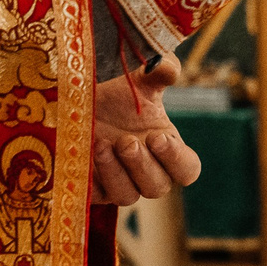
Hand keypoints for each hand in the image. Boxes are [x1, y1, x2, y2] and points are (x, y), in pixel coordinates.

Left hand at [91, 57, 200, 206]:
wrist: (79, 104)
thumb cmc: (119, 96)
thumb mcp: (139, 81)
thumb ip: (159, 71)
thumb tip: (168, 68)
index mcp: (168, 150)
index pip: (187, 170)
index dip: (177, 159)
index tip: (157, 137)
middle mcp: (148, 173)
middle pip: (157, 187)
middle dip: (142, 165)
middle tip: (127, 141)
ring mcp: (121, 184)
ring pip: (128, 196)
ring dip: (116, 172)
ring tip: (102, 144)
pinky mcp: (94, 190)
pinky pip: (97, 197)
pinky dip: (93, 180)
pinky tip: (86, 155)